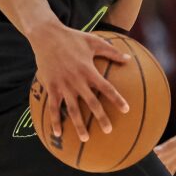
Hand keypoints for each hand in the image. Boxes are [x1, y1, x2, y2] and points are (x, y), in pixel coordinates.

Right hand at [29, 22, 130, 141]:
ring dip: (79, 125)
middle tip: (108, 130)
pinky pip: (53, 107)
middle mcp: (77, 81)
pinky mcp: (50, 87)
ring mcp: (63, 85)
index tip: (126, 110)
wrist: (46, 36)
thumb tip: (128, 59)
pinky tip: (58, 133)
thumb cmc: (72, 38)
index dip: (117, 99)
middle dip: (101, 118)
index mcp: (89, 71)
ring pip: (72, 110)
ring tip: (86, 139)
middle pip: (92, 103)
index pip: (107, 88)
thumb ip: (112, 52)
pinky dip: (55, 120)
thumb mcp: (94, 42)